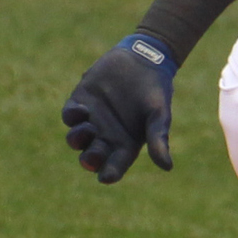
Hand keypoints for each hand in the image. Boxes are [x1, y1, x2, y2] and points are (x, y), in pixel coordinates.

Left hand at [62, 35, 176, 183]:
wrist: (143, 60)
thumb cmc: (155, 90)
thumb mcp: (159, 115)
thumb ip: (159, 138)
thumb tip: (167, 167)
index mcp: (127, 143)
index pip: (115, 166)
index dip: (109, 174)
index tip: (106, 177)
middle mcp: (107, 135)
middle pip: (92, 156)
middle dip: (89, 160)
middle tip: (92, 155)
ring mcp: (92, 120)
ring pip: (76, 139)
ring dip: (77, 139)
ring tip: (86, 130)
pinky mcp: (80, 102)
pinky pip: (70, 116)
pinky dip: (73, 116)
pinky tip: (83, 110)